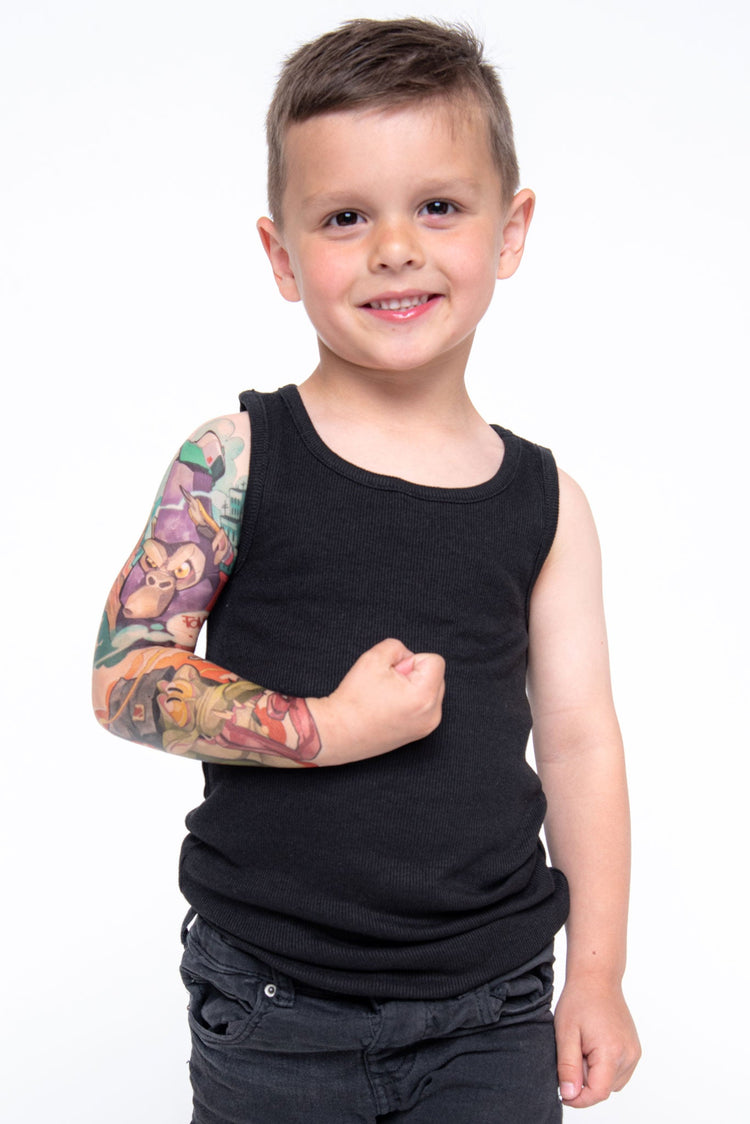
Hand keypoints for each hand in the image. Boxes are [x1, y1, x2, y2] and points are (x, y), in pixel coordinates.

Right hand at [309, 638, 444, 765]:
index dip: (410, 660)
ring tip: (387, 697)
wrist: (338, 732)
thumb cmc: (354, 698)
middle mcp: (432, 715)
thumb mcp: (373, 658)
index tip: (392, 674)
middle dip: (413, 673)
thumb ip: (397, 647)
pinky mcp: (420, 733)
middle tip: (387, 686)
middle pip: (435, 675)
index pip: (435, 661)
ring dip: (413, 687)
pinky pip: (424, 705)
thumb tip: (408, 658)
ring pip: (430, 690)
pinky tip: (390, 707)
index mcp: (425, 696)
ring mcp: (427, 726)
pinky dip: (411, 700)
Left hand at [554, 976, 640, 1107]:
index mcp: (612, 1052)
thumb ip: (567, 1067)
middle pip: (604, 1089)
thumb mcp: (565, 1033)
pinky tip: (593, 1046)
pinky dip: (604, 1068)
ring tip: (583, 1047)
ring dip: (595, 1074)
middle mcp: (629, 1055)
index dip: (578, 1098)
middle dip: (584, 1081)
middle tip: (573, 1053)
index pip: (598, 1093)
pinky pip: (618, 1073)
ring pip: (611, 1083)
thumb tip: (570, 1095)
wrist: (597, 978)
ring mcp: (634, 1053)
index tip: (563, 1091)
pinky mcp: (634, 1050)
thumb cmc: (580, 1000)